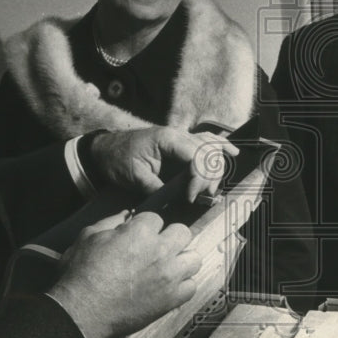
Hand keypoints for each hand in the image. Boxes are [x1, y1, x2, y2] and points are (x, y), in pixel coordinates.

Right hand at [48, 211, 200, 337]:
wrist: (81, 311)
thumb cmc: (81, 274)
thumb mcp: (88, 236)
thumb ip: (111, 222)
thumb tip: (126, 214)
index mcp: (141, 232)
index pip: (155, 218)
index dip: (144, 226)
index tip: (137, 235)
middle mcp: (161, 251)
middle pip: (183, 233)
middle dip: (170, 236)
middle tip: (157, 247)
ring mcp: (169, 276)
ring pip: (194, 259)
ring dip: (182, 259)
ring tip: (168, 266)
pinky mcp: (171, 299)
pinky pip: (191, 287)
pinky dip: (183, 286)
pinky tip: (169, 286)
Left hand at [89, 127, 238, 201]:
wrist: (105, 150)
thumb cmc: (118, 160)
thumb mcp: (135, 178)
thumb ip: (158, 189)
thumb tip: (177, 203)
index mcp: (168, 140)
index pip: (197, 157)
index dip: (199, 179)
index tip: (191, 198)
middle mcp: (179, 135)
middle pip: (209, 153)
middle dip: (209, 178)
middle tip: (199, 198)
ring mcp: (181, 137)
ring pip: (212, 147)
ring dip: (216, 168)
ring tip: (211, 189)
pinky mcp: (181, 143)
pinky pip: (206, 141)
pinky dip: (220, 146)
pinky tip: (232, 152)